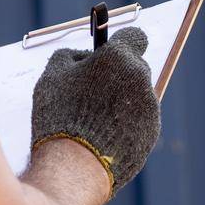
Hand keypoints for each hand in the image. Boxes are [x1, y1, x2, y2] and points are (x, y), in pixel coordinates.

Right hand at [29, 27, 160, 194]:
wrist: (74, 167)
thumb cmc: (59, 116)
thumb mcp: (52, 75)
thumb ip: (71, 55)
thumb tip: (86, 56)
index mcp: (119, 57)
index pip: (135, 36)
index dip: (120, 42)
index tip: (108, 53)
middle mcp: (141, 79)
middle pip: (135, 67)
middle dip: (118, 74)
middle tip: (93, 89)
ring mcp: (150, 108)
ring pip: (137, 96)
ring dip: (121, 101)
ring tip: (92, 120)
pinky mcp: (151, 134)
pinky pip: (139, 121)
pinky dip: (124, 125)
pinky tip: (101, 137)